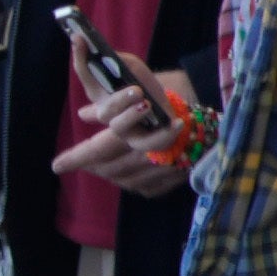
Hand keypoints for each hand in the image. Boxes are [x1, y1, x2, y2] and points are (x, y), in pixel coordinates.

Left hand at [49, 67, 202, 197]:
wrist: (220, 115)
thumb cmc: (180, 95)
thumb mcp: (145, 88)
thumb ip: (111, 103)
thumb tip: (84, 114)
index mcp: (135, 131)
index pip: (97, 147)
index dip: (76, 158)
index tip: (56, 166)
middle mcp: (146, 154)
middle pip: (108, 168)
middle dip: (92, 165)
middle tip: (80, 161)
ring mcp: (161, 170)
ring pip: (124, 180)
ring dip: (110, 172)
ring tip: (102, 164)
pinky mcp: (173, 180)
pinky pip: (144, 187)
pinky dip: (132, 181)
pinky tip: (128, 172)